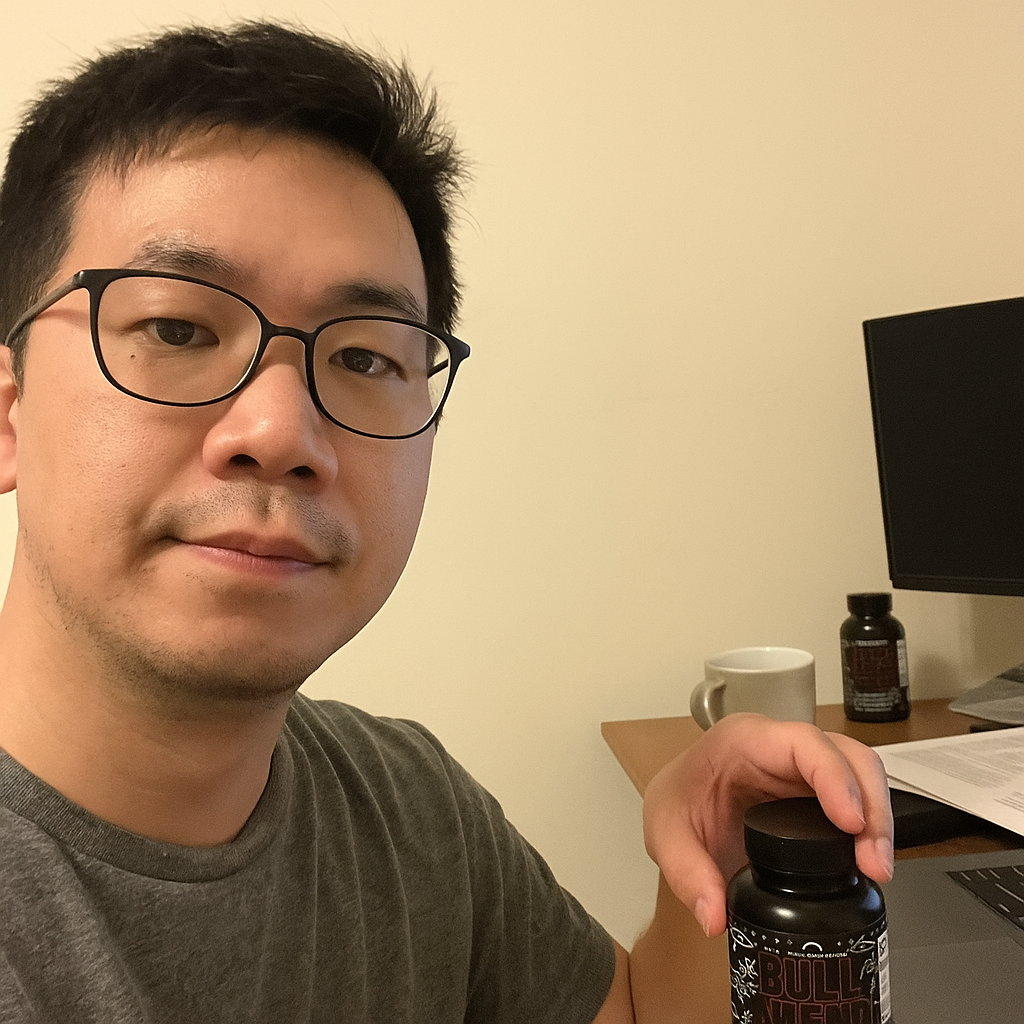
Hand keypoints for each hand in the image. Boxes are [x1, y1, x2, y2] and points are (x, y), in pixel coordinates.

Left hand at [641, 713, 893, 937]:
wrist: (678, 801)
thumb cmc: (676, 799)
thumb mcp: (664, 833)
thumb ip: (686, 874)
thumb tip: (715, 915)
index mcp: (744, 740)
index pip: (802, 743)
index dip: (834, 777)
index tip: (851, 822)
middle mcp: (781, 745)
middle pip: (847, 755)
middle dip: (871, 805)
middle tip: (873, 862)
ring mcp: (803, 765)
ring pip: (861, 773)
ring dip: (878, 819)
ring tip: (875, 869)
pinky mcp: (817, 790)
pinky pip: (856, 797)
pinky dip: (869, 829)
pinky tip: (866, 864)